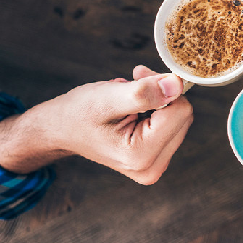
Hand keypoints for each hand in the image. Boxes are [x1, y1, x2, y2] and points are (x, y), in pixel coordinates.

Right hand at [0, 65, 193, 184]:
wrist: (60, 131)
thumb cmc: (78, 114)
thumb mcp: (107, 97)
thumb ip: (143, 93)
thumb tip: (177, 85)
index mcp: (141, 155)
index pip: (180, 110)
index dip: (162, 86)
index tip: (139, 75)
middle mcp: (152, 168)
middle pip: (182, 116)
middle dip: (161, 94)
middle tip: (133, 83)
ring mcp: (154, 167)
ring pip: (179, 119)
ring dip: (158, 101)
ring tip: (127, 100)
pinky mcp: (155, 160)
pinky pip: (171, 126)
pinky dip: (155, 111)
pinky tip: (132, 110)